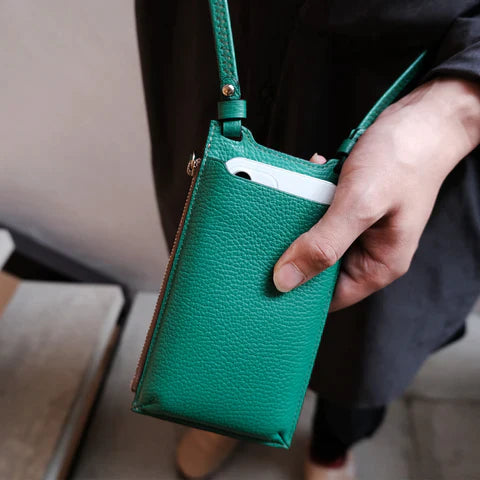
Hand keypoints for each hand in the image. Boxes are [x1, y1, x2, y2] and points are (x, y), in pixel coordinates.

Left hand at [273, 78, 479, 310]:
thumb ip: (324, 245)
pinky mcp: (352, 207)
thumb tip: (286, 279)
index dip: (296, 292)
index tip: (266, 280)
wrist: (424, 118)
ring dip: (302, 218)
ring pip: (316, 237)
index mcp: (377, 266)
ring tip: (294, 195)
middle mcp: (368, 252)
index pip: (327, 297)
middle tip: (270, 232)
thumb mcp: (359, 205)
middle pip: (318, 267)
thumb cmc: (404, 159)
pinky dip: (311, 196)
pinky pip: (321, 212)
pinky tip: (312, 176)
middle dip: (295, 249)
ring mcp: (359, 229)